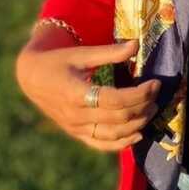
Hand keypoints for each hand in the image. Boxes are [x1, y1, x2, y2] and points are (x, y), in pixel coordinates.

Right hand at [15, 38, 160, 151]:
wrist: (32, 78)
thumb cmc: (58, 61)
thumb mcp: (81, 53)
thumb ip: (110, 52)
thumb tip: (136, 44)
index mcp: (76, 92)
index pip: (115, 99)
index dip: (139, 94)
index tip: (154, 83)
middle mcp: (75, 115)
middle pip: (118, 117)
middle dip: (142, 106)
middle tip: (156, 94)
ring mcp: (75, 127)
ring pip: (113, 134)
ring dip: (137, 124)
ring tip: (151, 109)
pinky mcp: (76, 134)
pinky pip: (101, 144)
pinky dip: (121, 143)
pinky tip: (138, 135)